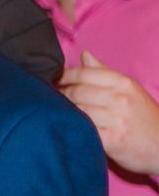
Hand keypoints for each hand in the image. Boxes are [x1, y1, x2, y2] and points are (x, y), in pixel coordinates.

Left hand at [59, 52, 158, 175]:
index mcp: (124, 83)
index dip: (64, 76)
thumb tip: (84, 54)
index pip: (84, 74)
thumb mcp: (130, 90)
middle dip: (60, 94)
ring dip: (63, 111)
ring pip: (77, 110)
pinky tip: (67, 127)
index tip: (54, 79)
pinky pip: (84, 129)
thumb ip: (105, 73)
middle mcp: (120, 99)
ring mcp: (117, 120)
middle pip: (76, 92)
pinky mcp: (113, 141)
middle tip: (50, 97)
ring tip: (57, 111)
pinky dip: (73, 127)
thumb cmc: (143, 116)